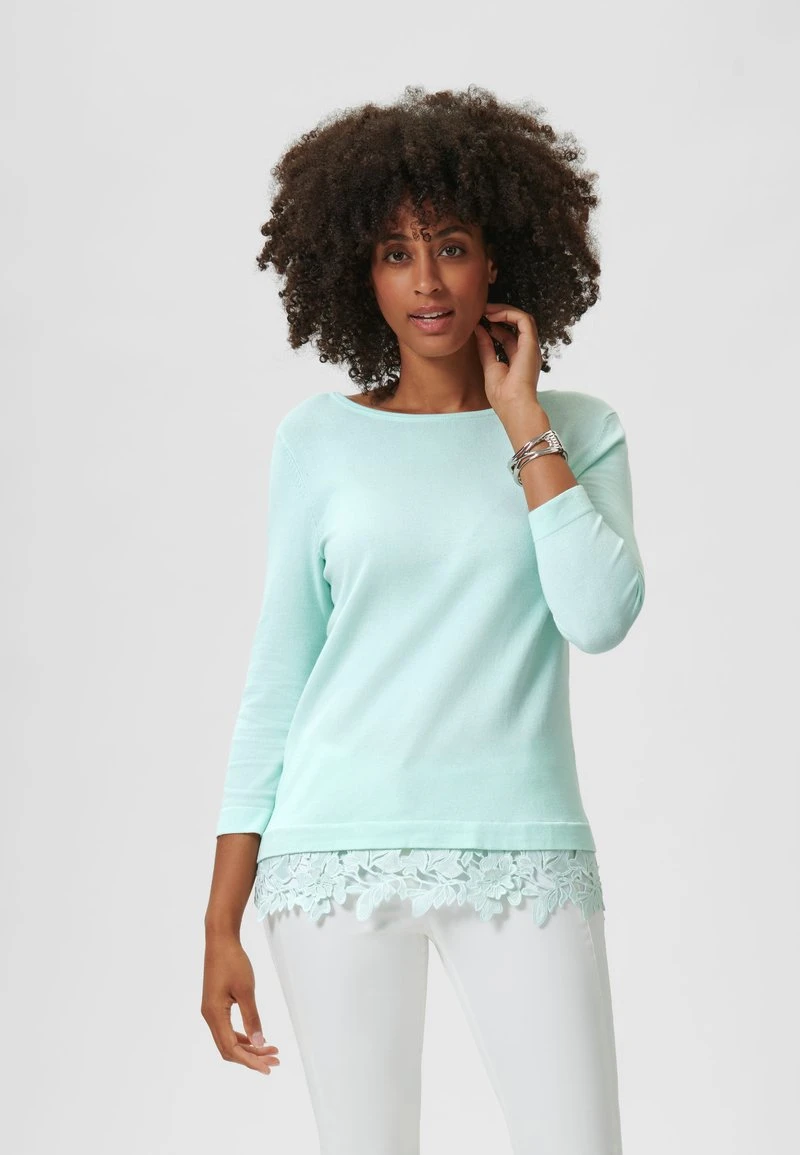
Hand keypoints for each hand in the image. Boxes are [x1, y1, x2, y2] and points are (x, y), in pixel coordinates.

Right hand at [202, 935, 280, 1075]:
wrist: (220, 941)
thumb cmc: (233, 962)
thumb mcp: (246, 991)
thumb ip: (252, 1018)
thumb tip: (259, 1043)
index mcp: (214, 1015)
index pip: (231, 1048)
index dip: (250, 1061)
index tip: (268, 1068)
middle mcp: (210, 1016)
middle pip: (229, 1048)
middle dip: (252, 1056)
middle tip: (275, 1059)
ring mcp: (211, 1011)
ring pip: (228, 1040)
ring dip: (248, 1047)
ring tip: (271, 1050)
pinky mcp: (215, 1005)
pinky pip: (227, 1029)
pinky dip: (242, 1036)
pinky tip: (256, 1037)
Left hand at [474, 303, 542, 422]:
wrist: (514, 406)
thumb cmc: (503, 396)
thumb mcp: (490, 367)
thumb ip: (486, 348)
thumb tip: (479, 330)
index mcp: (519, 359)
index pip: (508, 336)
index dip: (495, 326)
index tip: (480, 322)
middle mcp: (527, 351)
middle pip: (517, 325)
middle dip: (500, 314)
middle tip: (482, 310)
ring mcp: (531, 347)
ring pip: (522, 318)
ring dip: (503, 311)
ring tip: (486, 310)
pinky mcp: (531, 344)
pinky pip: (524, 320)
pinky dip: (508, 313)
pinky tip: (492, 315)